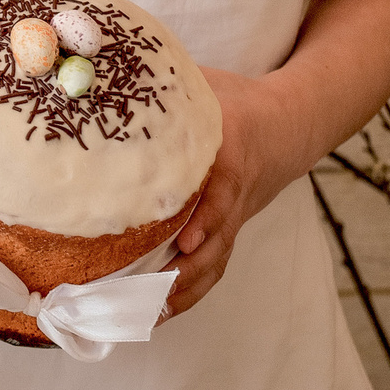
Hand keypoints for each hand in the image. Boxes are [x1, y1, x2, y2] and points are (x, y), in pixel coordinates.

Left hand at [164, 70, 286, 317]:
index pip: (223, 189)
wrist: (289, 125)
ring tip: (144, 315)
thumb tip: (101, 74)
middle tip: (149, 294)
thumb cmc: (235, 102)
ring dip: (183, 292)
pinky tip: (153, 312)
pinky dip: (186, 292)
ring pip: (215, 261)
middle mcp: (234, 192)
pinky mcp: (227, 231)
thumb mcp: (205, 84)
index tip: (185, 239)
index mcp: (231, 152)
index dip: (207, 216)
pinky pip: (211, 265)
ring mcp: (233, 217)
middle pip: (217, 240)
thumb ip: (162, 82)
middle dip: (186, 271)